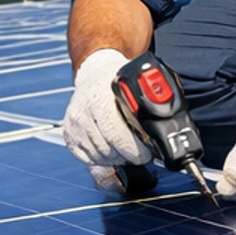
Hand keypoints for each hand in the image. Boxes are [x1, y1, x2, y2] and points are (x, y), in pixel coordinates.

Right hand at [61, 49, 149, 188]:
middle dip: (130, 156)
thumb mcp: (137, 86)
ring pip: (100, 158)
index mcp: (99, 97)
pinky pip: (90, 160)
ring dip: (118, 158)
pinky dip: (104, 159)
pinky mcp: (69, 136)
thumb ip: (150, 107)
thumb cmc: (119, 81)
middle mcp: (82, 112)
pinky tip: (113, 148)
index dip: (135, 150)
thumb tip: (166, 131)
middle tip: (144, 154)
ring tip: (128, 148)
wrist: (96, 73)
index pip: (115, 135)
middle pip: (109, 150)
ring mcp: (73, 125)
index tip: (149, 154)